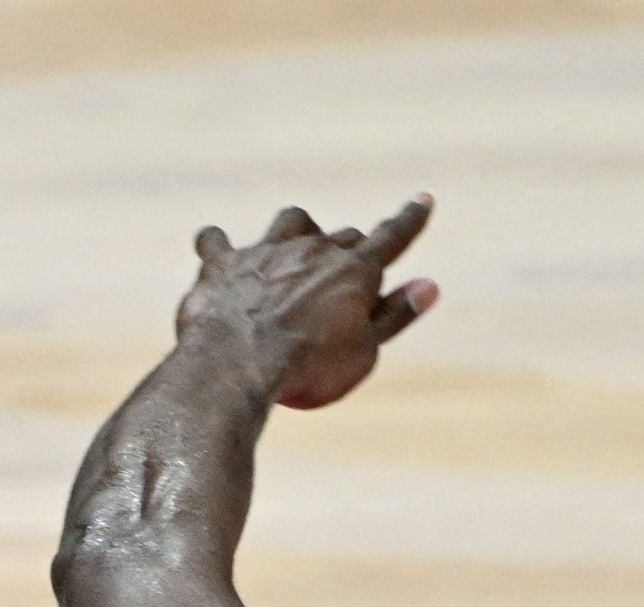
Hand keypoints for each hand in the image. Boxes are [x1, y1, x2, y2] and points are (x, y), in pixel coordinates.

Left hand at [180, 196, 437, 412]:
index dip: (409, 220)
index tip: (423, 200)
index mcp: (354, 272)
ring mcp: (266, 253)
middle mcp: (313, 251)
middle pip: (341, 237)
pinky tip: (213, 246)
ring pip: (291, 222)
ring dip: (297, 230)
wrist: (237, 364)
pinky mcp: (222, 265)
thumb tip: (429, 286)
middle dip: (347, 251)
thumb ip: (393, 317)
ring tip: (294, 245)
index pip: (391, 238)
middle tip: (344, 277)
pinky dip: (217, 244)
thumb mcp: (363, 352)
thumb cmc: (306, 369)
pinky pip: (217, 241)